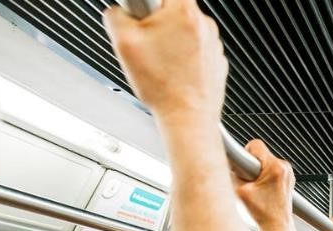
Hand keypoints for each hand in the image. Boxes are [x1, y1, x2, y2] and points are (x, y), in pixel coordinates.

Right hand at [104, 0, 226, 121]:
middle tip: (148, 45)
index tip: (141, 16)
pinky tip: (174, 72)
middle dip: (157, 23)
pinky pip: (195, 51)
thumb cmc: (162, 86)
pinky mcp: (217, 60)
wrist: (188, 118)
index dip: (146, 3)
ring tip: (162, 63)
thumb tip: (118, 11)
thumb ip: (115, 15)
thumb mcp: (123, 43)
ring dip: (170, 42)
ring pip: (184, 32)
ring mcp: (214, 43)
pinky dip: (184, 58)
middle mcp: (204, 24)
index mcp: (184, 11)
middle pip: (172, 10)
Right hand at [232, 140, 293, 230]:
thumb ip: (231, 174)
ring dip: (257, 172)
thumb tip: (224, 162)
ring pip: (266, 161)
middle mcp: (284, 168)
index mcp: (275, 168)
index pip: (255, 144)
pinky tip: (262, 191)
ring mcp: (288, 173)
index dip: (244, 154)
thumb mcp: (239, 192)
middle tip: (248, 181)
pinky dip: (264, 177)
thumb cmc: (264, 214)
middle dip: (250, 165)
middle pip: (260, 153)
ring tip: (257, 188)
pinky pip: (272, 169)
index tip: (241, 164)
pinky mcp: (287, 179)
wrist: (277, 227)